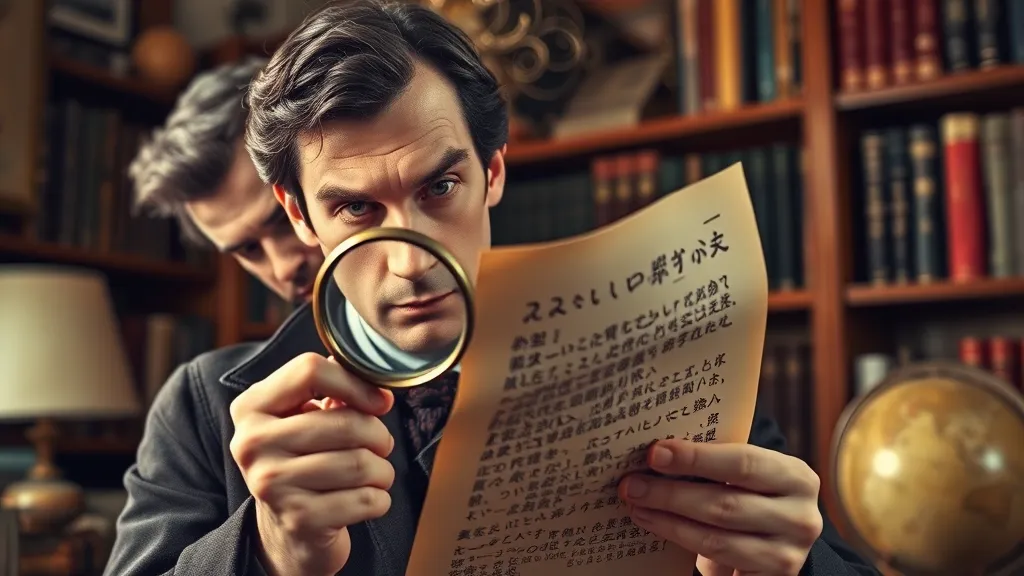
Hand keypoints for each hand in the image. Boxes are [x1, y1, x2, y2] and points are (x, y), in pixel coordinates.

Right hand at [229, 353, 395, 575]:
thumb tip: (376, 387)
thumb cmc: (305, 460)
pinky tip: (368, 498)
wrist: (287, 530)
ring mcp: (271, 484)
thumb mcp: (305, 417)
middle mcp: (252, 443)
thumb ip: (333, 388)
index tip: (379, 401)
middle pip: (344, 423)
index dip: (356, 383)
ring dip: (383, 470)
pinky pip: (366, 500)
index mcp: (251, 406)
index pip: (310, 371)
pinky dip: (381, 499)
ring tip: (377, 472)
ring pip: (360, 464)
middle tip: (381, 444)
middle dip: (378, 435)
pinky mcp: (298, 519)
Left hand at [618, 440, 822, 575]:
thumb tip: (659, 451)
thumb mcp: (749, 478)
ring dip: (668, 521)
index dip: (696, 458)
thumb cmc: (753, 496)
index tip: (655, 453)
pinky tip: (655, 525)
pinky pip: (715, 562)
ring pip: (716, 540)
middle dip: (671, 493)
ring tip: (637, 506)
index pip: (743, 463)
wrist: (777, 542)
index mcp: (796, 477)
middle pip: (725, 504)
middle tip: (632, 484)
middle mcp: (800, 517)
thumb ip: (718, 463)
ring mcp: (786, 555)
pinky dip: (679, 540)